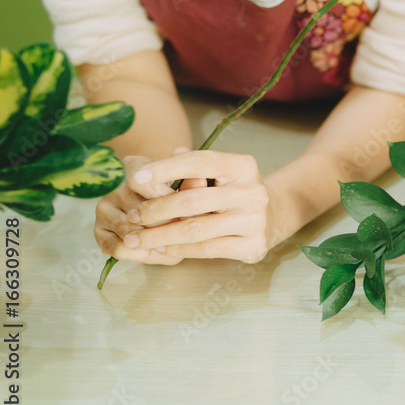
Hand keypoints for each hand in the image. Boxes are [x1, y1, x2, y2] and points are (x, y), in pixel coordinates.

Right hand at [94, 154, 185, 265]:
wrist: (150, 198)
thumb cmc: (170, 190)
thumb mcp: (183, 181)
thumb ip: (191, 182)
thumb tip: (201, 181)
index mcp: (133, 167)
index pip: (148, 185)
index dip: (174, 202)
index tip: (193, 212)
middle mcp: (113, 187)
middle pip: (142, 214)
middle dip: (169, 227)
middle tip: (190, 234)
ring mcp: (103, 208)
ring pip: (131, 233)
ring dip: (156, 243)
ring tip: (177, 244)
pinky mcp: (98, 231)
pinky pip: (118, 248)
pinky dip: (141, 254)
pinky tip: (157, 250)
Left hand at [117, 150, 277, 263]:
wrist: (272, 218)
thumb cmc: (234, 192)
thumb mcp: (220, 173)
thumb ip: (194, 166)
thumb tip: (169, 155)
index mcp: (243, 166)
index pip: (201, 162)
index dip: (167, 168)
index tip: (136, 178)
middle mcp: (252, 191)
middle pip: (193, 200)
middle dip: (156, 209)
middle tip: (132, 216)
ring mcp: (254, 220)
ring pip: (196, 229)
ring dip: (159, 235)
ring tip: (136, 238)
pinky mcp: (252, 245)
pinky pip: (206, 249)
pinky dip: (178, 249)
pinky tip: (160, 248)